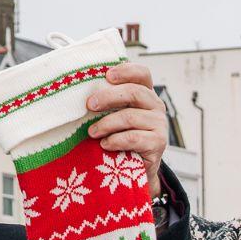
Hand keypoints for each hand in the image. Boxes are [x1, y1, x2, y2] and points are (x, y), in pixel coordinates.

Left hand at [84, 63, 167, 189]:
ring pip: (130, 117)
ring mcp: (160, 124)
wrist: (137, 168)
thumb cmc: (121, 136)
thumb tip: (80, 88)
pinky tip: (105, 144)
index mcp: (146, 94)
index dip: (126, 71)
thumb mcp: (116, 114)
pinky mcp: (158, 143)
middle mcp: (156, 106)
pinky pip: (132, 138)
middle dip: (108, 97)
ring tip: (92, 132)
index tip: (107, 76)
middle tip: (89, 105)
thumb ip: (109, 101)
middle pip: (134, 92)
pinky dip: (115, 140)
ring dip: (106, 124)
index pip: (142, 74)